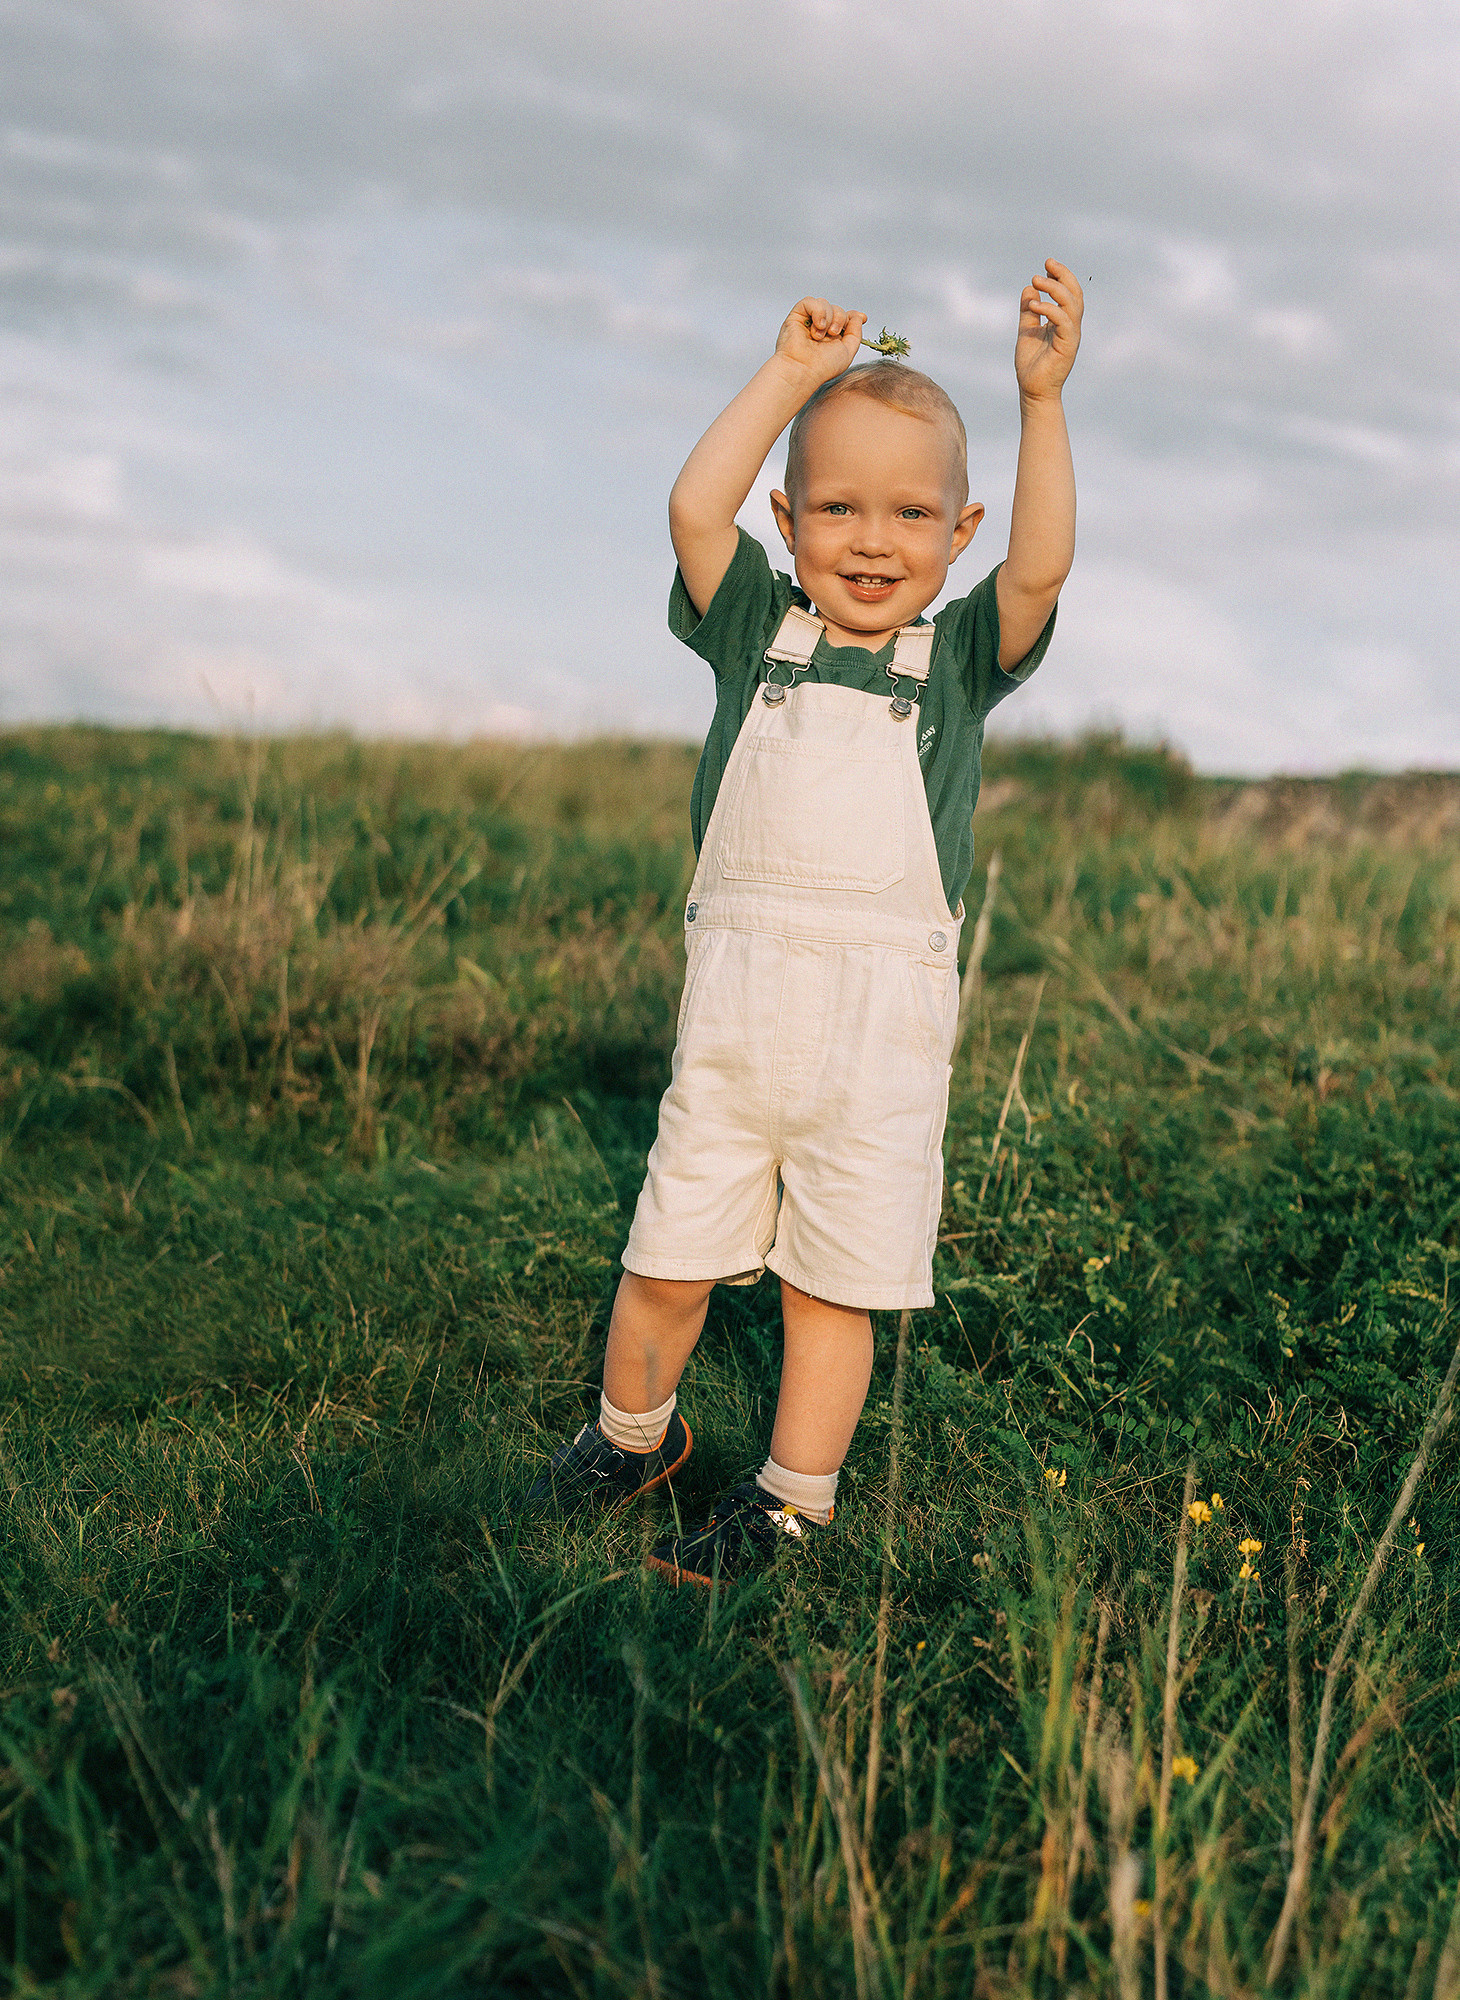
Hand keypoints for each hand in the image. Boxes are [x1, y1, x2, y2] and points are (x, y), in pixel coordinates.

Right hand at [775, 297, 867, 390]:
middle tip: (833, 334)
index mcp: (832, 337)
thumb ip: (855, 333)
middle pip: (837, 309)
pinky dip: (818, 311)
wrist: (803, 371)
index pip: (844, 317)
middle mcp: (820, 328)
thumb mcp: (848, 351)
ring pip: (824, 303)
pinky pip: (810, 301)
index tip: (862, 318)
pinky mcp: (796, 316)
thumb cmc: (822, 367)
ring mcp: (808, 321)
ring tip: (820, 335)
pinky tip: (817, 326)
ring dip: (828, 317)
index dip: (853, 315)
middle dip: (840, 319)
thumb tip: (858, 316)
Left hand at [1015, 261, 1082, 402]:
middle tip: (1046, 264)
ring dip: (1055, 288)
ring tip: (1037, 280)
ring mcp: (1071, 336)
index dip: (1061, 276)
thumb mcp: (1026, 332)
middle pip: (1075, 294)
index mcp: (1063, 322)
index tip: (1047, 265)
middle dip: (1063, 275)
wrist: (1033, 391)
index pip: (1069, 293)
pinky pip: (1064, 321)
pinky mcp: (1067, 346)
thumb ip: (1028, 312)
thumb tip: (1028, 289)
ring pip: (1071, 304)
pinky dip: (1050, 309)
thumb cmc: (1031, 365)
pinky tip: (1035, 304)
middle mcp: (1070, 327)